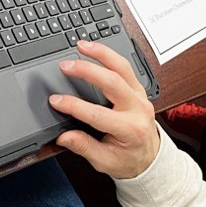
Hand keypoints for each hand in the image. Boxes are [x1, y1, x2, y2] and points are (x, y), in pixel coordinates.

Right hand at [49, 40, 159, 178]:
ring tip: (82, 45)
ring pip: (123, 68)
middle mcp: (138, 109)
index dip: (74, 106)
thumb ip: (84, 147)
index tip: (56, 100)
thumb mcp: (104, 161)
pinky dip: (110, 56)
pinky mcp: (139, 89)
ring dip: (101, 54)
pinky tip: (95, 50)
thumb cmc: (128, 160)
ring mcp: (141, 96)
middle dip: (87, 71)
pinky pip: (126, 68)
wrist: (150, 159)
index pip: (97, 114)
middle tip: (66, 65)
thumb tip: (63, 136)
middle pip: (113, 82)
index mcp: (130, 129)